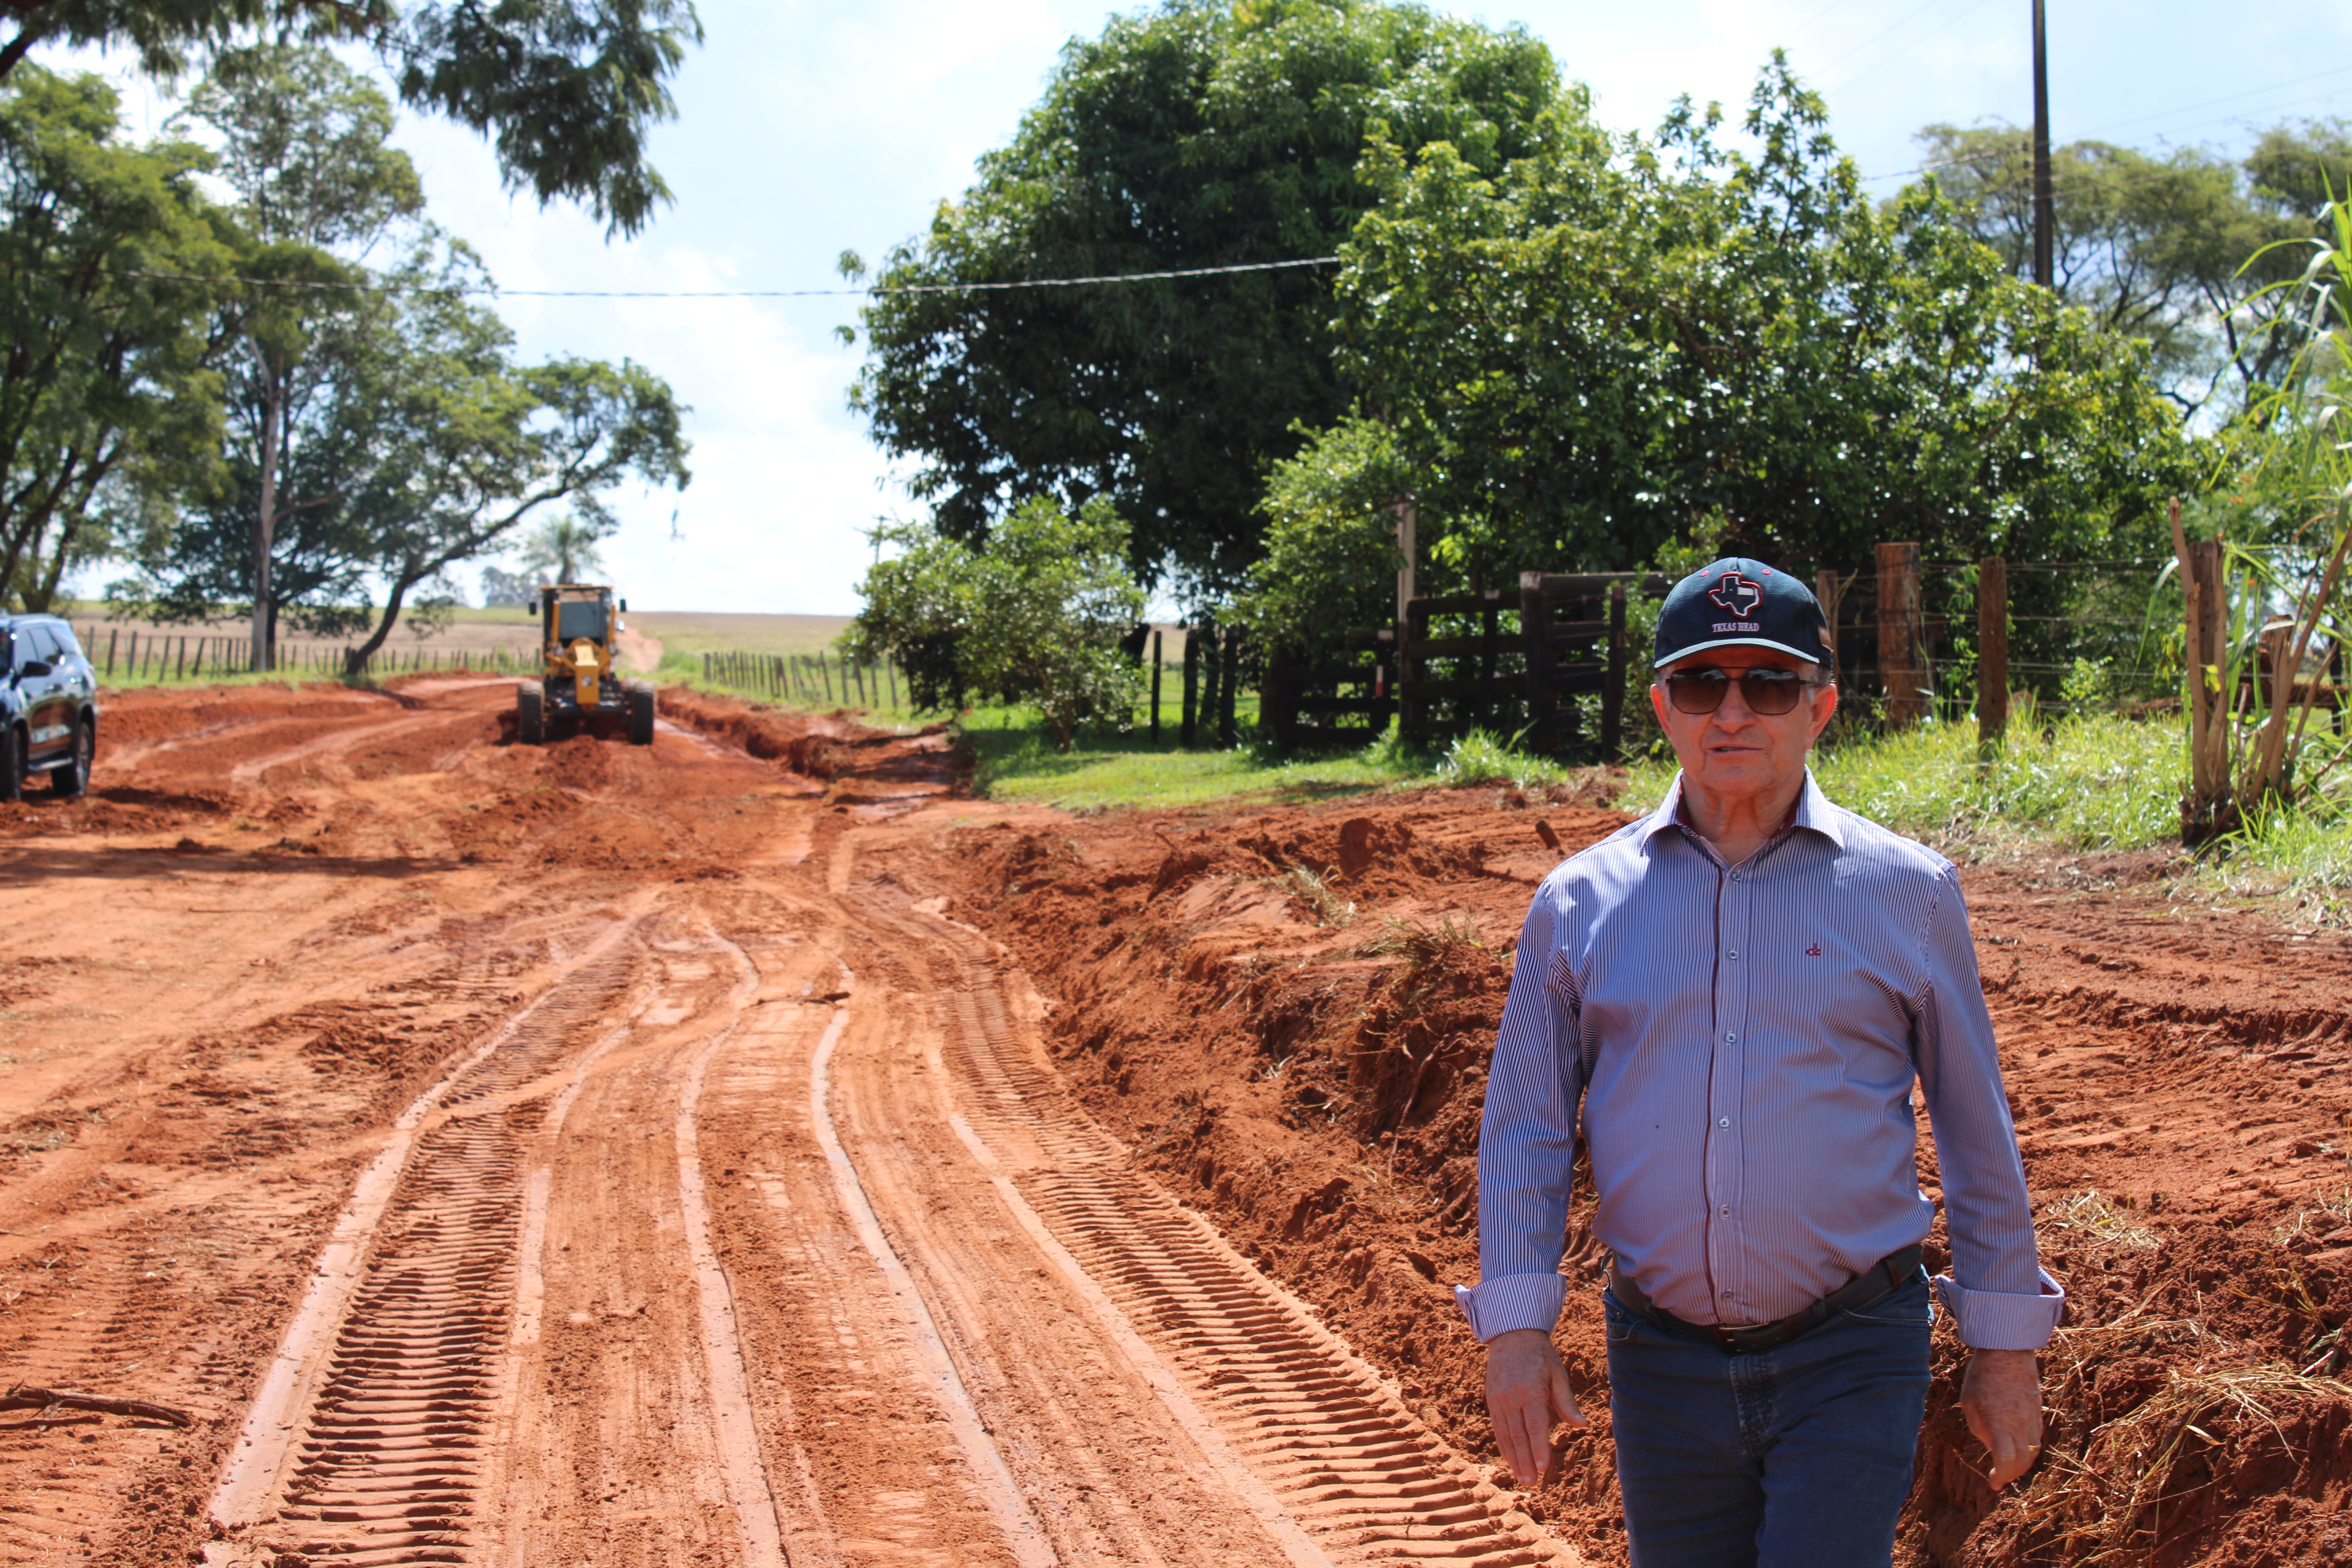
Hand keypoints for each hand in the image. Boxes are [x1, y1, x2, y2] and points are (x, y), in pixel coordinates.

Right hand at [1484, 1327, 1583, 1485]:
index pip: (1535, 1425)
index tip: (1544, 1468)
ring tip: (1522, 1478)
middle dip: (1526, 1461)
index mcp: (1530, 1390)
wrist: (1512, 1335)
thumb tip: (1582, 1425)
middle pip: (1518, 1435)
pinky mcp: (1492, 1400)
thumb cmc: (1541, 1355)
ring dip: (1514, 1458)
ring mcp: (1498, 1399)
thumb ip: (1566, 1402)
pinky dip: (1504, 1446)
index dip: (1539, 1448)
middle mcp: (1511, 1397)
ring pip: (1506, 1435)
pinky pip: (1497, 1427)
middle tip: (1532, 1482)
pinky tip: (1510, 1460)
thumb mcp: (1558, 1374)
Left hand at [1960, 1347, 2042, 1488]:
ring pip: (2033, 1451)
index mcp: (2001, 1425)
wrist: (2007, 1352)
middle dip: (2011, 1475)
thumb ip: (1980, 1428)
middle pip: (2022, 1462)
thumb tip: (1992, 1444)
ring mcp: (2032, 1419)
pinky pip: (2037, 1437)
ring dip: (2022, 1464)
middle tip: (2000, 1478)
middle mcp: (2021, 1425)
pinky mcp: (2038, 1411)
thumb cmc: (1982, 1376)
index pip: (2006, 1461)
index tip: (1993, 1484)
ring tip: (2008, 1466)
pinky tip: (2019, 1448)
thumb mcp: (1970, 1403)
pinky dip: (2029, 1449)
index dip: (2001, 1476)